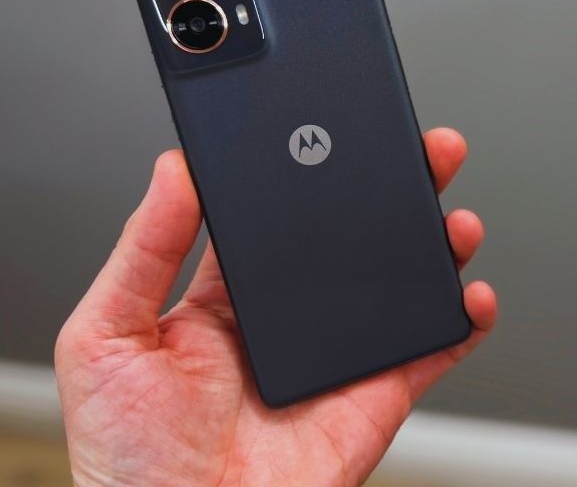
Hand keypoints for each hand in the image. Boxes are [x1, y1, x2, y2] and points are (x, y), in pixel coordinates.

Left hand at [56, 128, 495, 486]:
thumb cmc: (127, 459)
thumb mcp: (105, 337)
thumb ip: (143, 251)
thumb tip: (172, 169)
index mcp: (224, 298)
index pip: (279, 213)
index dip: (309, 167)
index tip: (331, 123)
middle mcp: (288, 321)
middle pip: (352, 237)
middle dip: (391, 186)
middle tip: (418, 146)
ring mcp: (336, 357)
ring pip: (398, 284)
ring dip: (433, 241)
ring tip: (449, 210)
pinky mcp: (374, 398)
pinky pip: (429, 351)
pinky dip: (461, 321)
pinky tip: (470, 291)